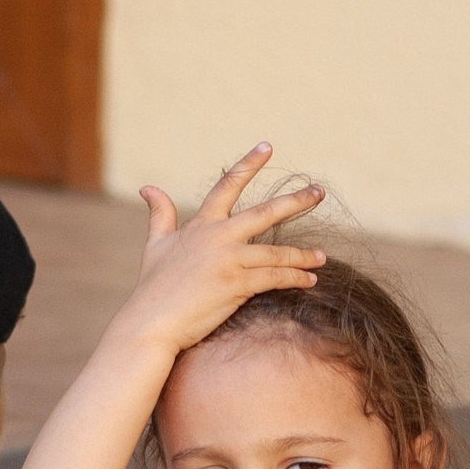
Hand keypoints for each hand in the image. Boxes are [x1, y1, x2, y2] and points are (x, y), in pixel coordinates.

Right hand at [111, 144, 328, 357]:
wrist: (150, 322)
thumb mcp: (154, 245)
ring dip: (303, 255)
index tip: (268, 146)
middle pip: (265, 212)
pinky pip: (275, 277)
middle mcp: (218, 236)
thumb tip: (148, 188)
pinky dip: (295, 278)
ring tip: (321, 257)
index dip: (248, 164)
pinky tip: (310, 279)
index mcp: (201, 224)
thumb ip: (159, 215)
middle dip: (296, 201)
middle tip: (319, 192)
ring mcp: (229, 259)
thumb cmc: (152, 288)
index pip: (227, 185)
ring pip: (276, 252)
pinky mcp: (237, 284)